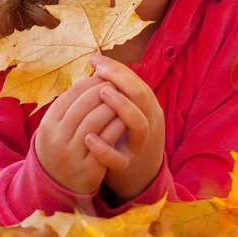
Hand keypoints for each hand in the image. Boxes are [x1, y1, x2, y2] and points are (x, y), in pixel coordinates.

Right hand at [35, 73, 125, 194]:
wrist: (57, 187)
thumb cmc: (61, 146)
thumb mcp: (56, 125)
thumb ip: (71, 102)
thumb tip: (94, 71)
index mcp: (48, 123)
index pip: (72, 93)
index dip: (90, 81)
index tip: (104, 75)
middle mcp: (57, 139)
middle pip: (85, 104)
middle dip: (104, 90)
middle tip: (117, 84)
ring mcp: (72, 155)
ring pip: (96, 120)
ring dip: (113, 106)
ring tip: (123, 98)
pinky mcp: (89, 169)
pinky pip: (107, 141)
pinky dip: (117, 126)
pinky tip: (125, 119)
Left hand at [86, 54, 165, 200]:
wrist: (142, 177)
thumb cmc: (128, 136)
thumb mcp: (130, 111)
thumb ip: (119, 91)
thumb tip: (97, 63)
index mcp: (148, 108)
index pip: (136, 81)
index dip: (116, 68)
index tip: (95, 59)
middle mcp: (149, 123)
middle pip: (141, 96)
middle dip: (120, 79)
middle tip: (99, 71)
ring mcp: (140, 145)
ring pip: (138, 124)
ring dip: (121, 106)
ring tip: (101, 93)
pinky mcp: (128, 166)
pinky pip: (118, 158)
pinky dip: (104, 148)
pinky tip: (88, 137)